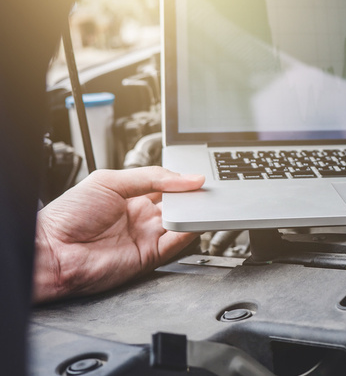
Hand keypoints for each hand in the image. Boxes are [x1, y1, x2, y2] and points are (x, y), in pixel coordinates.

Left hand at [33, 167, 204, 302]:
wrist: (53, 251)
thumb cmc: (68, 216)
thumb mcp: (109, 180)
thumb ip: (150, 177)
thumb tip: (185, 177)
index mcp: (131, 196)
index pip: (167, 186)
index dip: (182, 181)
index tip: (196, 177)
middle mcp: (141, 216)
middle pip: (178, 204)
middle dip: (192, 196)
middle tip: (204, 189)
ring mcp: (147, 236)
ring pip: (182, 222)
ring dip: (194, 212)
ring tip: (203, 202)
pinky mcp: (150, 256)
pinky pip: (177, 242)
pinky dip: (189, 231)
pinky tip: (193, 219)